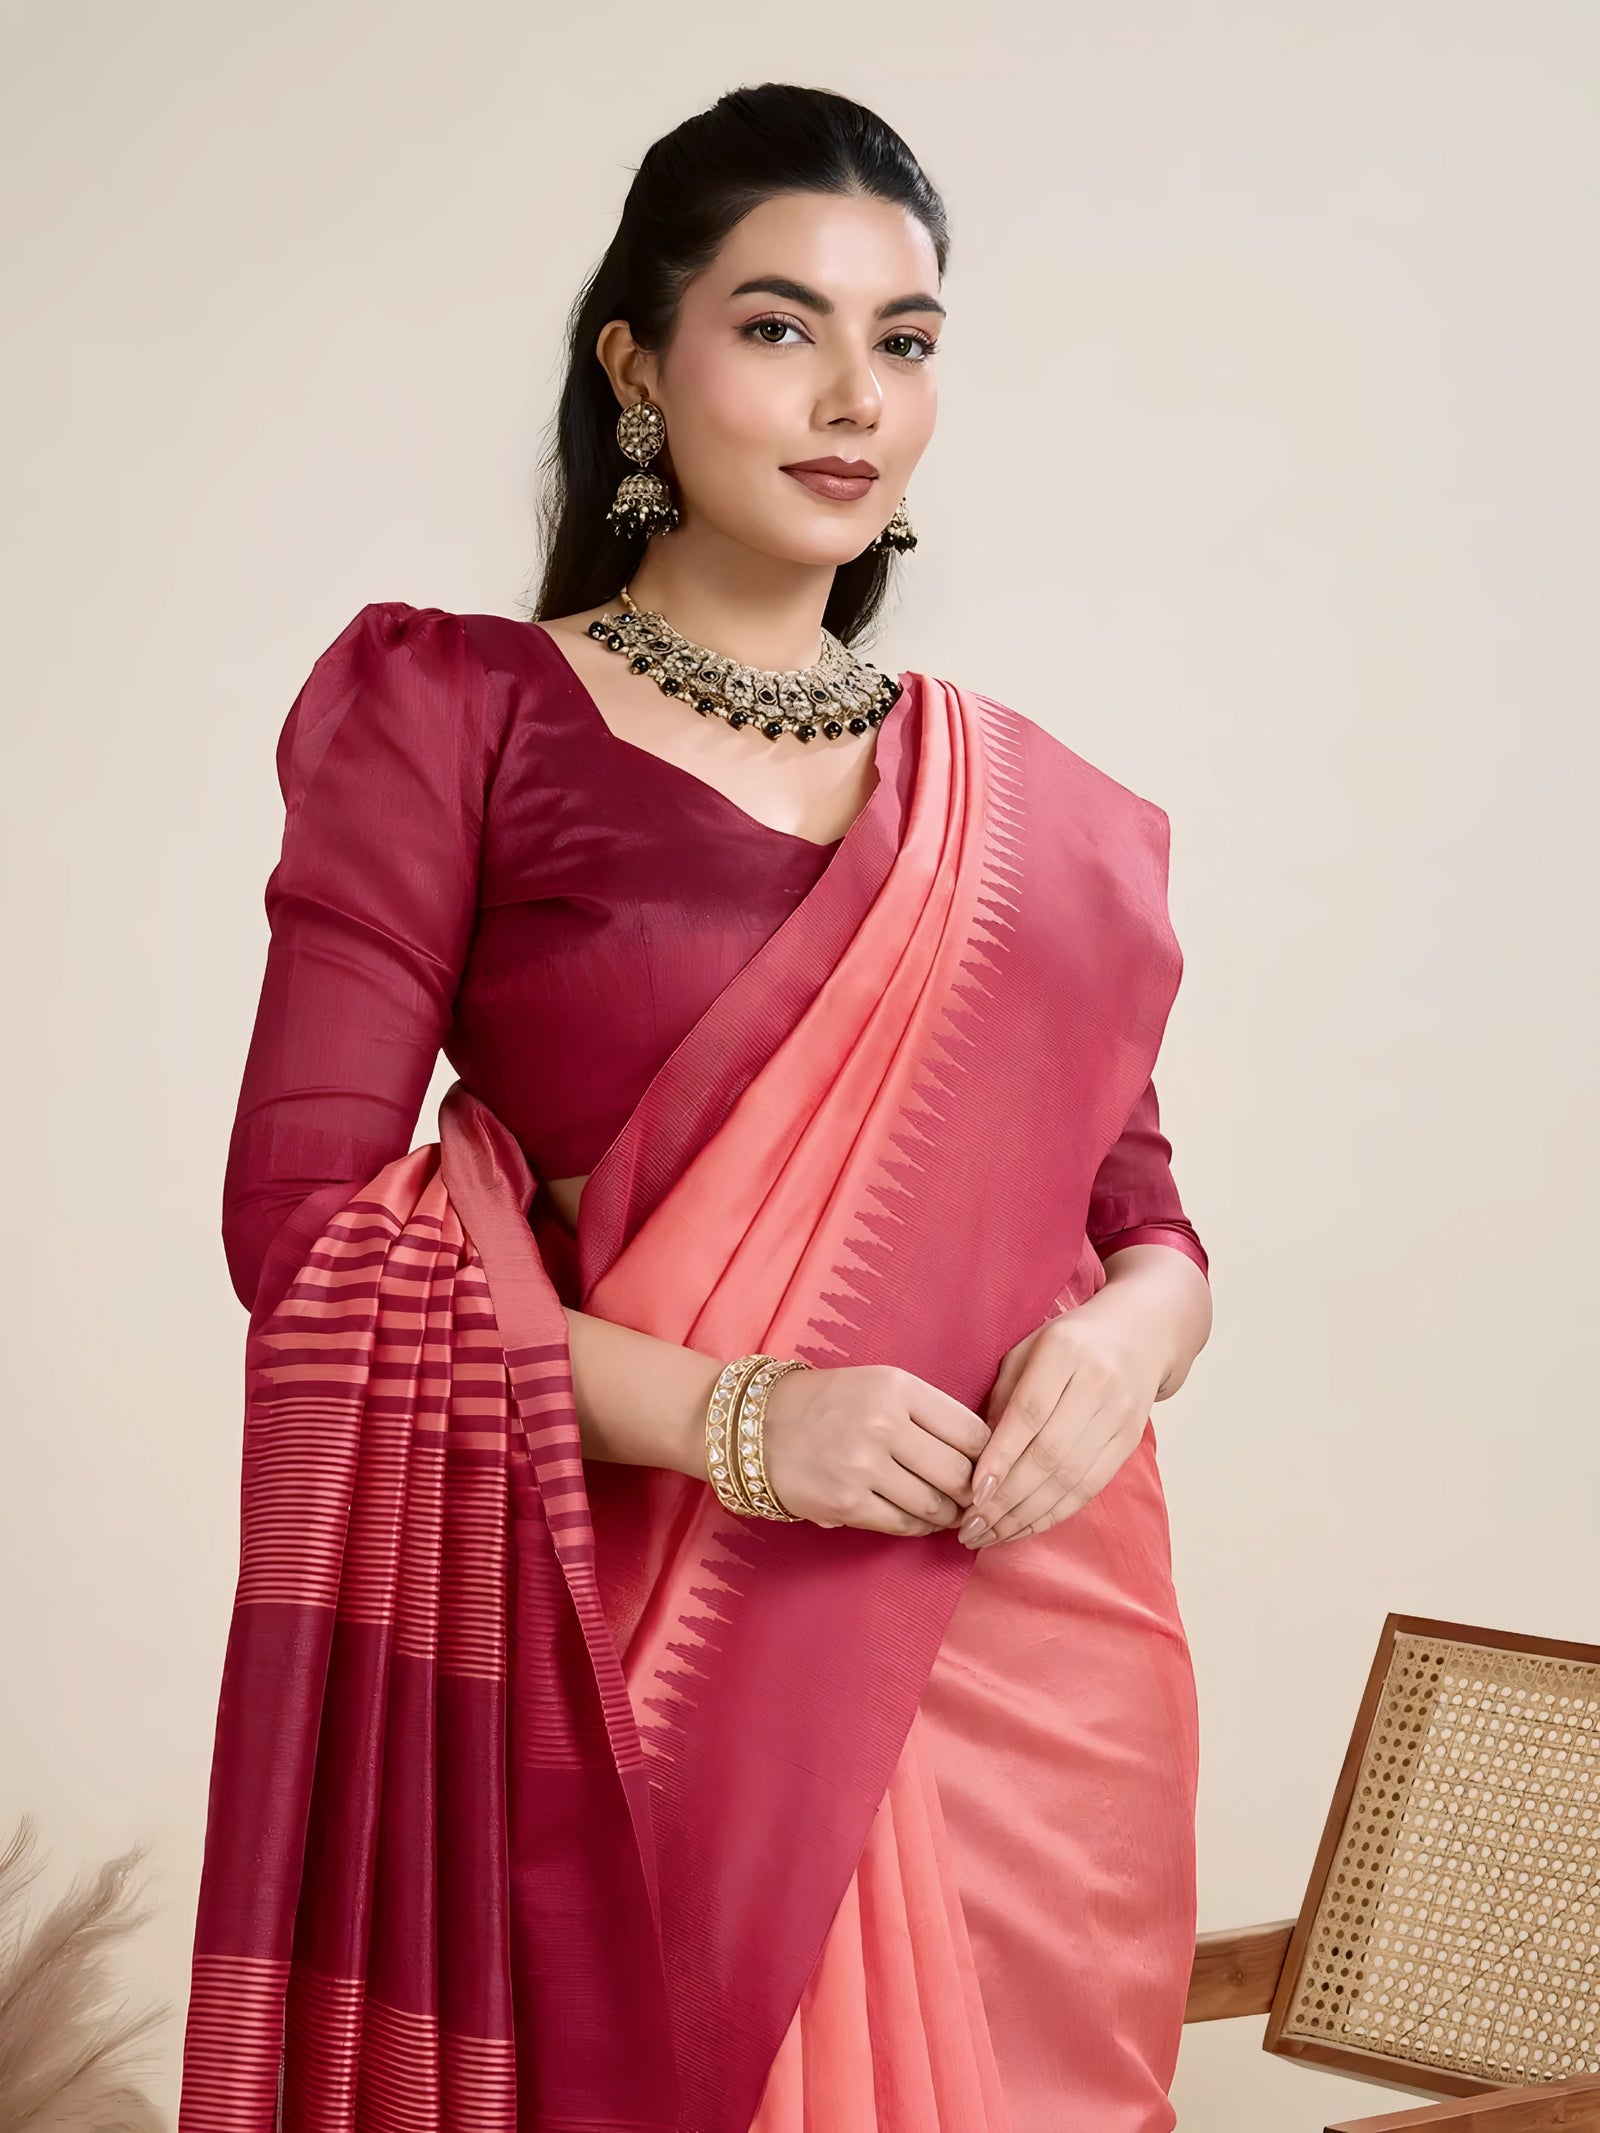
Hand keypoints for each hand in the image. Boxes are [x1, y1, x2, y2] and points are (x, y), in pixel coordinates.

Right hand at [759, 1363, 990, 1536]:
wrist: (755, 1425)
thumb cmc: (826, 1403)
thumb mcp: (879, 1384)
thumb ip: (927, 1412)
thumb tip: (981, 1455)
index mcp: (897, 1387)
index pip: (971, 1431)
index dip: (989, 1457)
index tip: (988, 1468)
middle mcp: (883, 1423)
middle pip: (959, 1473)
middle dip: (974, 1494)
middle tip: (976, 1500)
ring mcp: (863, 1466)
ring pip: (934, 1505)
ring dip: (949, 1515)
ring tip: (949, 1512)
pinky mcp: (845, 1503)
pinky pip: (902, 1525)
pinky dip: (919, 1528)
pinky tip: (920, 1520)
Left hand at [959, 1298, 1165, 1548]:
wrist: (1139, 1334)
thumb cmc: (1067, 1343)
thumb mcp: (1026, 1351)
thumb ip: (1003, 1397)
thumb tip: (977, 1457)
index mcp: (1064, 1353)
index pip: (1030, 1414)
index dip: (1001, 1457)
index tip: (973, 1494)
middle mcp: (1097, 1385)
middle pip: (1050, 1454)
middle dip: (1007, 1499)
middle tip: (971, 1527)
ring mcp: (1120, 1416)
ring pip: (1071, 1478)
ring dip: (1027, 1515)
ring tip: (990, 1537)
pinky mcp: (1130, 1442)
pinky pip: (1090, 1487)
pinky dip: (1055, 1513)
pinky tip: (1024, 1528)